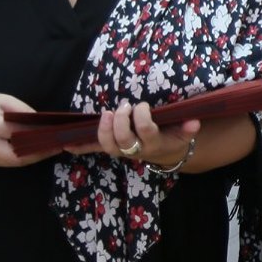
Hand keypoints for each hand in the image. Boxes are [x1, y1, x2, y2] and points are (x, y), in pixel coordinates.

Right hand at [0, 91, 57, 166]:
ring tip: (52, 149)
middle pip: (20, 154)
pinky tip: (38, 152)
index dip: (41, 136)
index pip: (21, 134)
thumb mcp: (4, 100)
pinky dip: (26, 158)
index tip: (57, 134)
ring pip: (16, 162)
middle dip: (41, 152)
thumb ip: (24, 111)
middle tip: (58, 146)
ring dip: (36, 157)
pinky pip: (10, 162)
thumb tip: (43, 122)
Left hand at [71, 102, 200, 168]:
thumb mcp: (183, 134)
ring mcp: (123, 151)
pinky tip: (67, 145)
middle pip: (123, 139)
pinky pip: (96, 149)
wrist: (166, 155)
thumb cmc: (173, 138)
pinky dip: (81, 148)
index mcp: (154, 144)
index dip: (141, 117)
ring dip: (103, 129)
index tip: (142, 106)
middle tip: (125, 106)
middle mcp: (136, 150)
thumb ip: (188, 129)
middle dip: (121, 121)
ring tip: (106, 113)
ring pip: (108, 145)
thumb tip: (194, 122)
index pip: (145, 131)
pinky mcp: (113, 149)